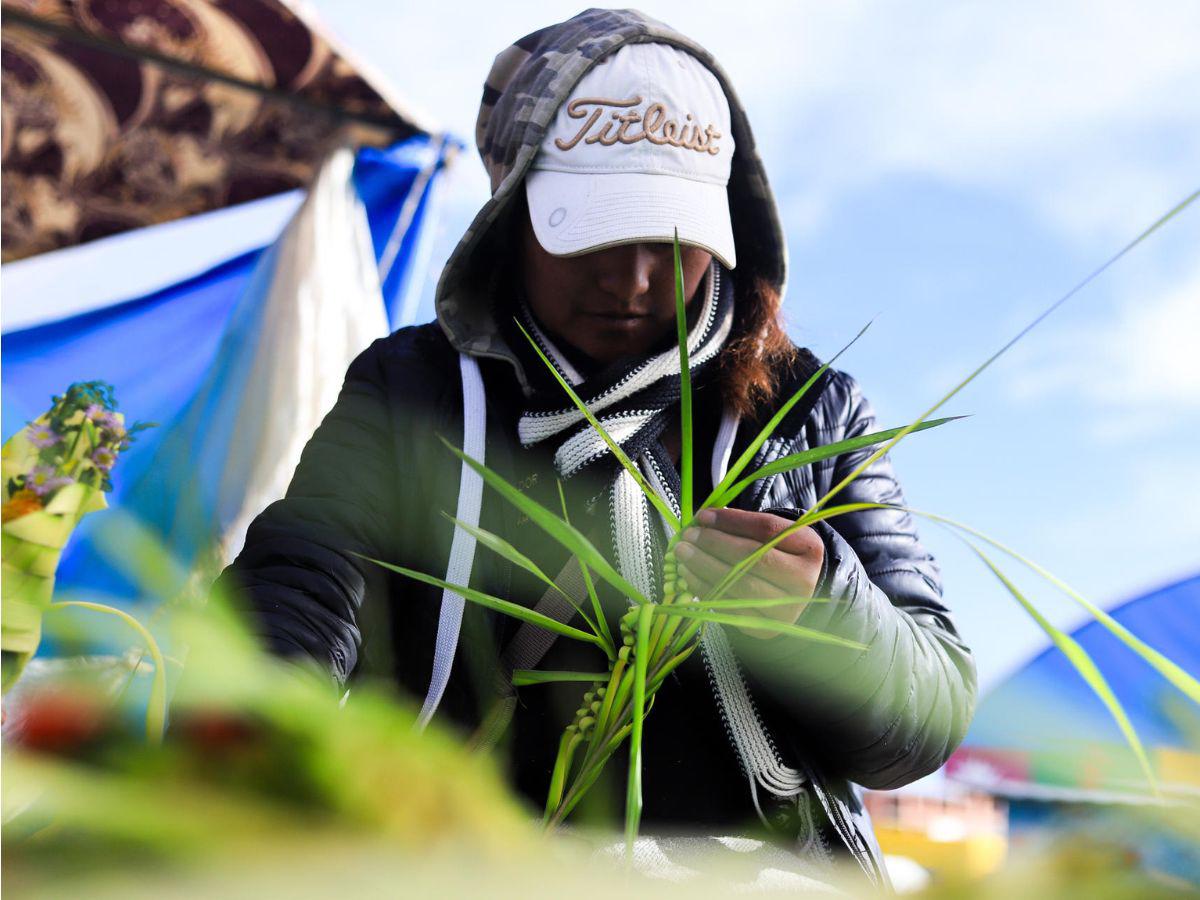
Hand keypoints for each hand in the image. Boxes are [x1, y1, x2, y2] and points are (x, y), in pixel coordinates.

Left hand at [674, 508, 823, 638]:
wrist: (798, 596)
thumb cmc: (780, 557)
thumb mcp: (774, 535)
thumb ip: (743, 525)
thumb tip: (704, 519)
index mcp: (809, 548)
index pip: (766, 529)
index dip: (731, 521)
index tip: (703, 516)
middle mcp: (804, 580)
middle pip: (752, 558)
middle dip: (713, 544)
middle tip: (688, 535)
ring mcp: (787, 608)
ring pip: (739, 584)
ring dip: (703, 566)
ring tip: (683, 553)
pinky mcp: (767, 628)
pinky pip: (730, 606)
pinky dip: (704, 588)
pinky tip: (689, 575)